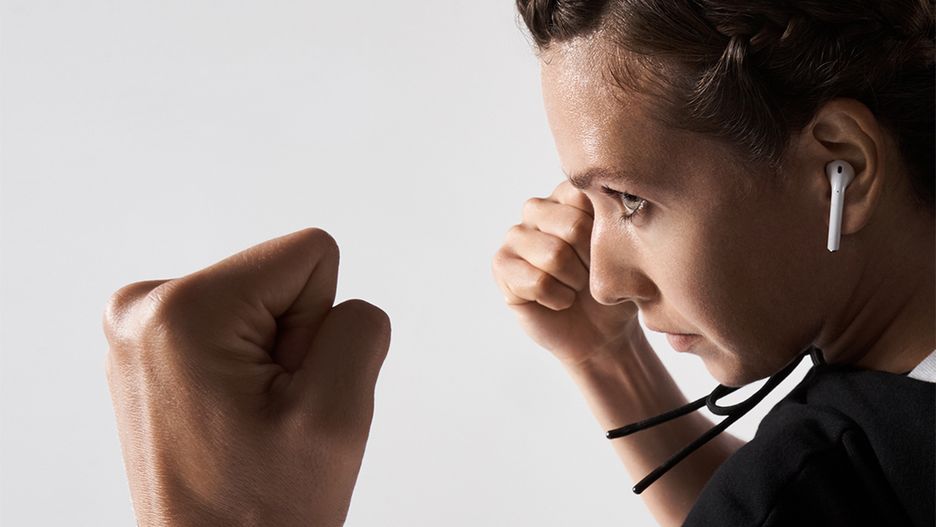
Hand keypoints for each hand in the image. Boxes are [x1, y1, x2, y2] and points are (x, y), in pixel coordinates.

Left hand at [102, 227, 390, 526]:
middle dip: (293, 345)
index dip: (320, 328)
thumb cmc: (255, 514)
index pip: (311, 255)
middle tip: (268, 414)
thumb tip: (350, 304)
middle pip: (280, 278)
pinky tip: (231, 419)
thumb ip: (360, 328)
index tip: (287, 390)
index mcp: (182, 309)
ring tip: (249, 422)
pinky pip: (235, 328)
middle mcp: (143, 307)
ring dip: (271, 362)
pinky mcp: (150, 350)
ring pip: (261, 305)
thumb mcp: (337, 416)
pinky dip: (246, 371)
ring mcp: (140, 330)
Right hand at [492, 180, 639, 365]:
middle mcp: (537, 209)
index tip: (610, 250)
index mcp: (568, 194)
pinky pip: (537, 281)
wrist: (601, 331)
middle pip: (573, 226)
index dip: (606, 232)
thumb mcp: (628, 248)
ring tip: (576, 287)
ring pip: (554, 255)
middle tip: (591, 275)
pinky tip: (560, 300)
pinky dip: (558, 299)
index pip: (588, 196)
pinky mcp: (501, 265)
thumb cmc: (615, 286)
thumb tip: (612, 201)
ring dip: (575, 281)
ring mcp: (516, 236)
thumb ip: (616, 216)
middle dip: (591, 262)